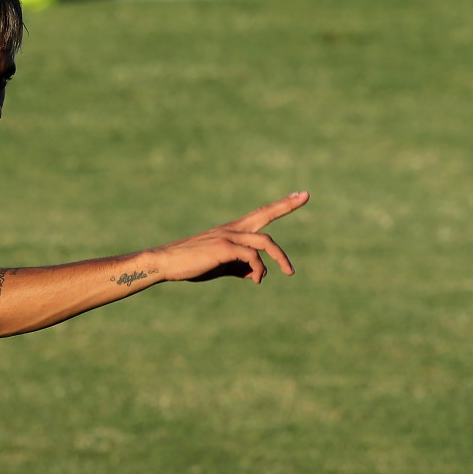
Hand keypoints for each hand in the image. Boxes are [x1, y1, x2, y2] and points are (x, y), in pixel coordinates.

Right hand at [151, 191, 308, 283]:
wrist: (166, 263)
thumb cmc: (192, 264)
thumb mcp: (221, 266)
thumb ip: (240, 267)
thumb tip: (258, 274)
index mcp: (233, 230)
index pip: (261, 213)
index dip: (281, 204)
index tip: (300, 193)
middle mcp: (233, 229)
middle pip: (265, 214)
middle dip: (286, 204)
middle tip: (306, 195)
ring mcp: (228, 236)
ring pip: (264, 242)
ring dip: (279, 258)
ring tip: (289, 272)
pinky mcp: (224, 248)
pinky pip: (252, 257)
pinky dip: (259, 269)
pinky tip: (256, 280)